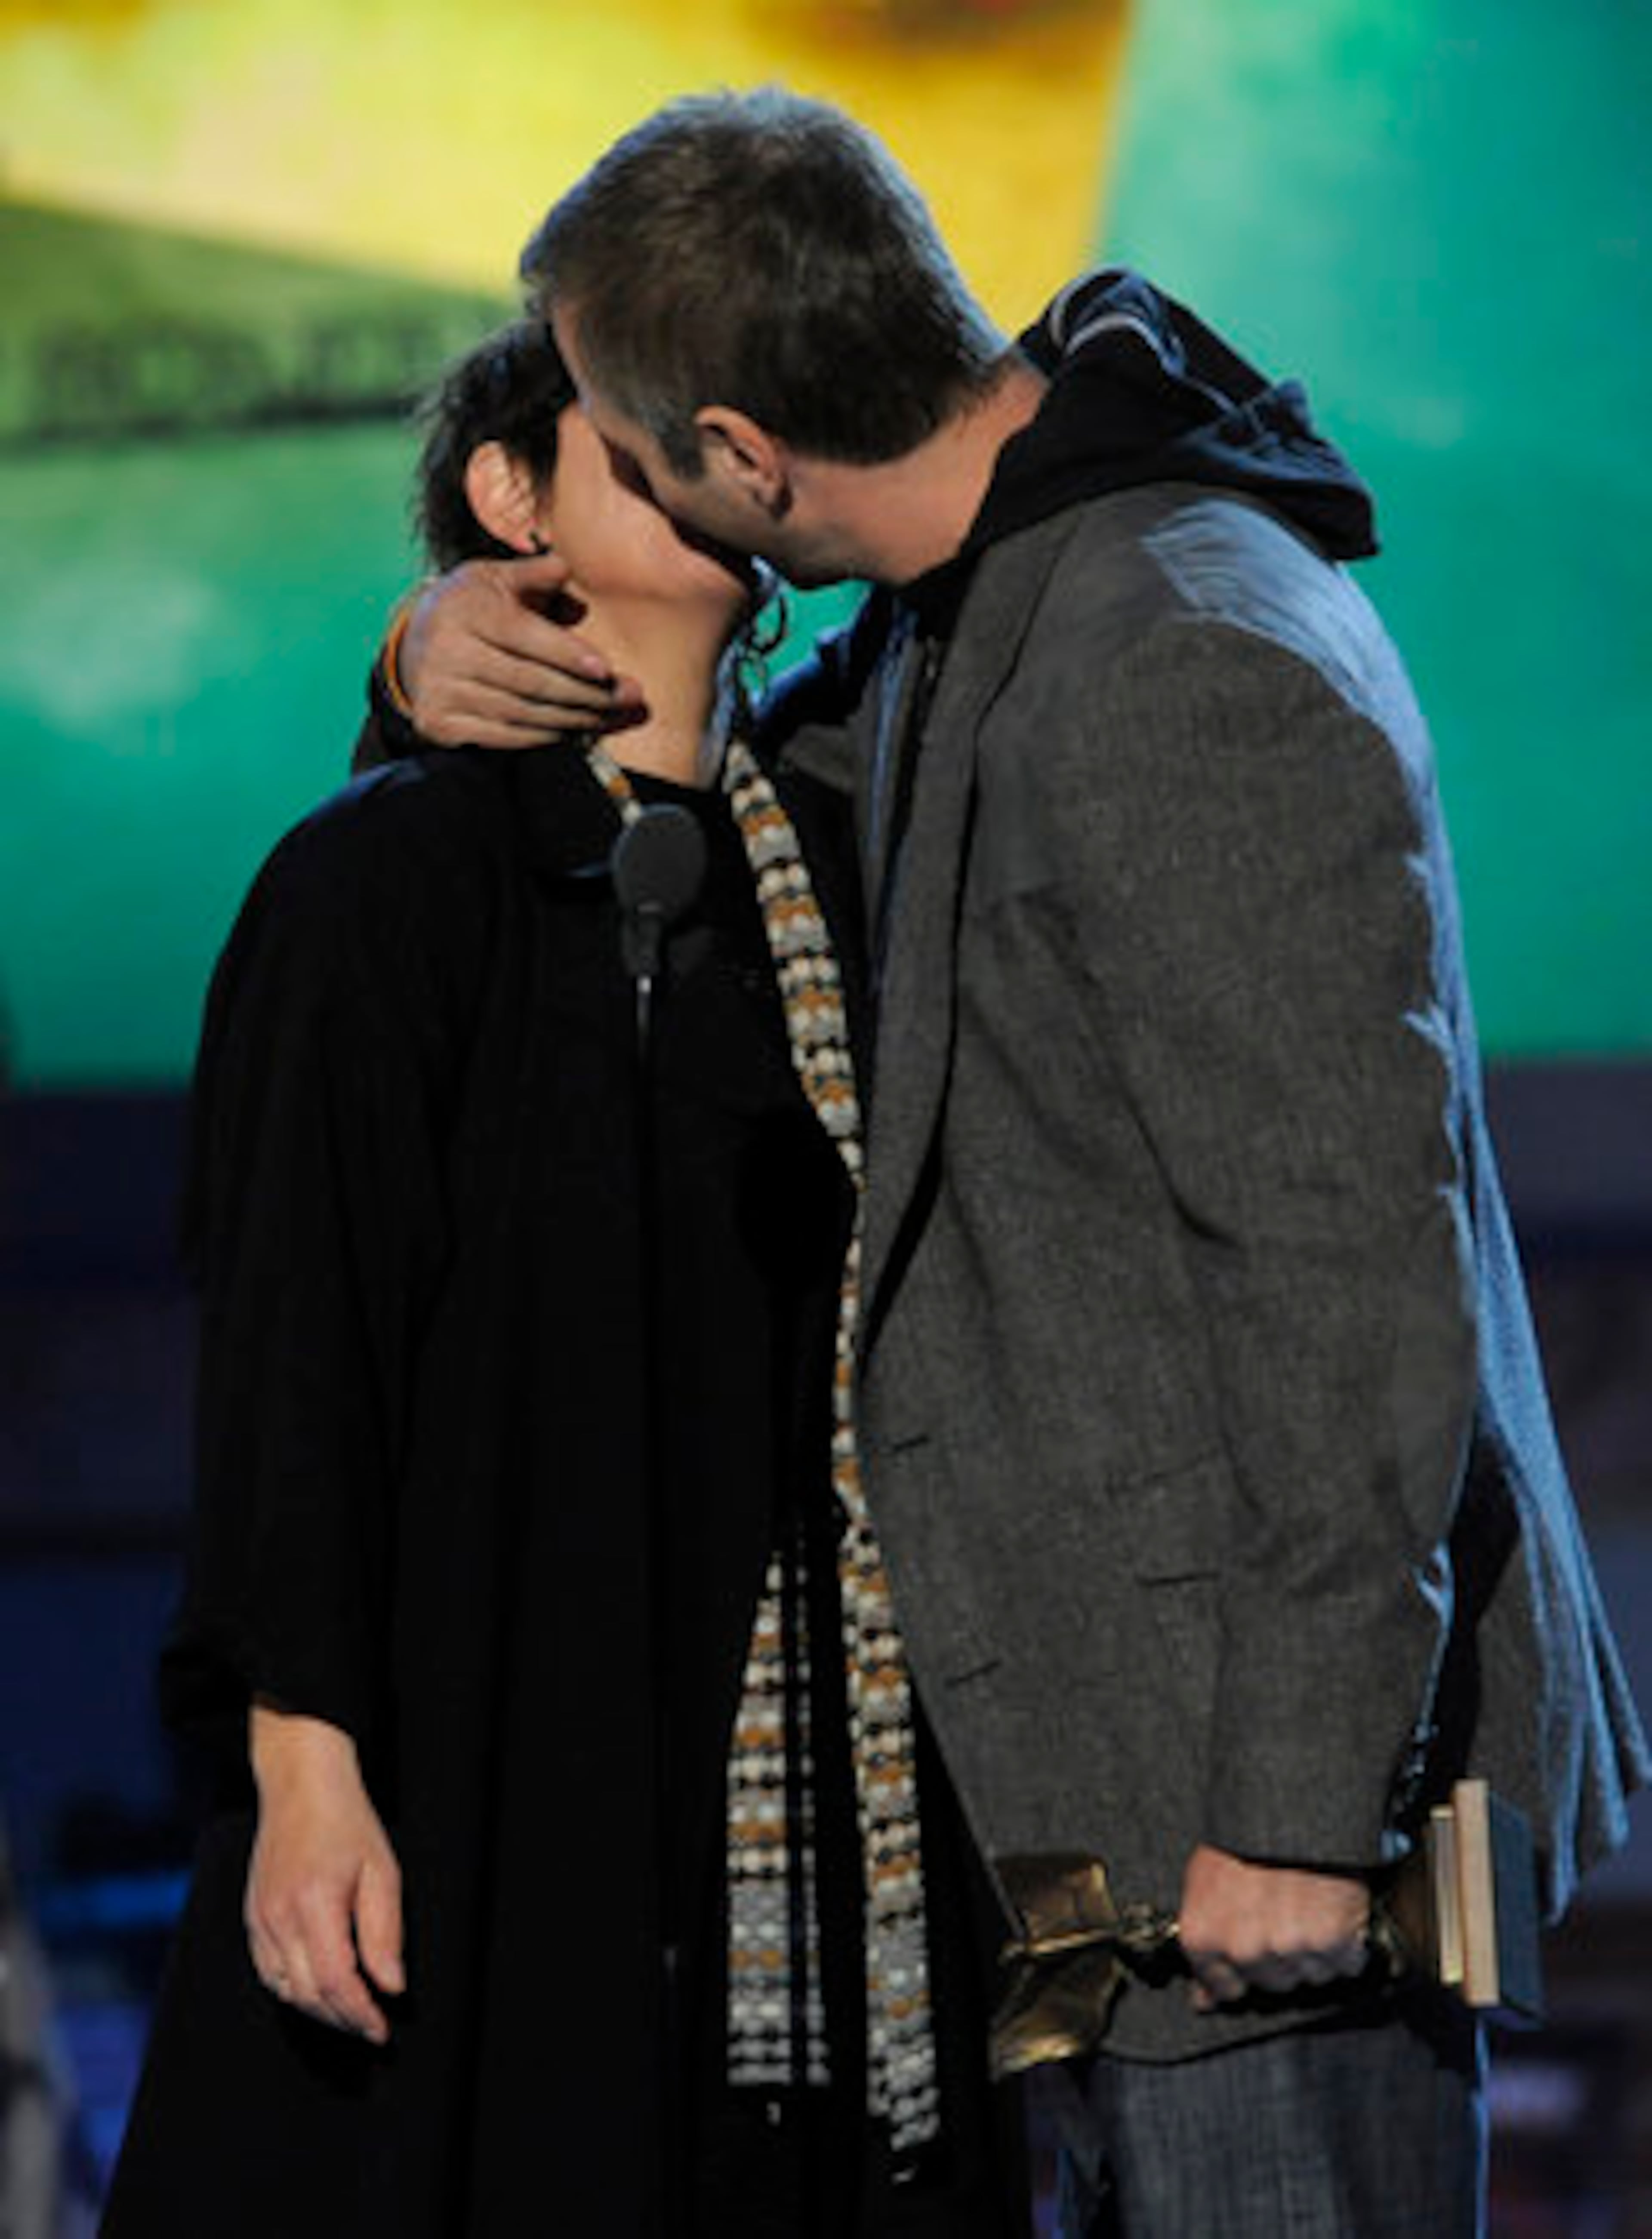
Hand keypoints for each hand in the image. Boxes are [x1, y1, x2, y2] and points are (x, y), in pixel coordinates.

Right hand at [245, 1703, 405, 2043]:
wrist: (300, 1785)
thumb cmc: (347, 1822)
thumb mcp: (381, 1870)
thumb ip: (385, 1932)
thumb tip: (391, 1987)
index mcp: (314, 1904)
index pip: (336, 1981)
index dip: (360, 2013)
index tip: (382, 2030)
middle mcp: (279, 1917)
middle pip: (308, 1994)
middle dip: (342, 2019)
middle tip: (372, 2028)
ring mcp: (260, 1919)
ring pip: (284, 1990)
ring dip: (318, 2010)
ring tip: (351, 2013)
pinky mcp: (253, 1917)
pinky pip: (268, 1972)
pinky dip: (293, 1991)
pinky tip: (318, 1990)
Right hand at [400, 553, 644, 746]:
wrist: (410, 645)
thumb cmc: (467, 606)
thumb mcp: (492, 578)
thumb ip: (533, 573)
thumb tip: (567, 568)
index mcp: (465, 609)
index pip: (524, 635)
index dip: (566, 654)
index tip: (606, 669)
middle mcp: (447, 651)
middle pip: (530, 680)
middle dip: (585, 693)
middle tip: (627, 697)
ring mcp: (441, 690)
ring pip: (521, 712)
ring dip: (573, 718)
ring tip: (609, 714)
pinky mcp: (439, 723)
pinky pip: (503, 735)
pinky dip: (542, 736)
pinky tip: (572, 729)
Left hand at [1177, 1843, 1369, 2012]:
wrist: (1291, 1805)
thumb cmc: (1244, 1835)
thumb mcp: (1204, 1879)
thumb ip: (1206, 1940)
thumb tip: (1203, 2001)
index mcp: (1206, 1936)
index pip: (1221, 1988)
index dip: (1238, 1974)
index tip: (1250, 1959)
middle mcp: (1245, 1949)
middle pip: (1271, 1982)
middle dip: (1278, 1954)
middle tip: (1284, 1913)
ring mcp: (1289, 1948)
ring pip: (1310, 1976)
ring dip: (1314, 1950)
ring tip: (1309, 1905)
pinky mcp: (1332, 1941)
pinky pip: (1346, 1964)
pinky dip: (1347, 1945)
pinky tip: (1334, 1911)